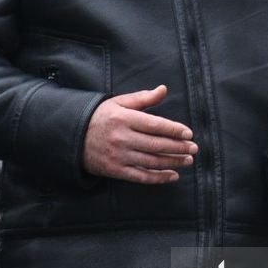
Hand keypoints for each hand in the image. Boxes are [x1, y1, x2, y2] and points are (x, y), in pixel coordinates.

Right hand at [81, 85, 195, 183]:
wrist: (74, 137)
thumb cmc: (101, 117)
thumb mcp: (119, 103)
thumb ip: (143, 98)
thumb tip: (163, 89)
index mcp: (124, 118)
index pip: (155, 125)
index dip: (174, 130)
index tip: (188, 133)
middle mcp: (121, 137)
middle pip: (156, 144)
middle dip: (178, 147)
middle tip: (194, 148)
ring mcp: (118, 155)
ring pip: (151, 161)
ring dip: (173, 162)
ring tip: (187, 161)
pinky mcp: (115, 170)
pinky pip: (141, 176)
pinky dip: (158, 178)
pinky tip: (172, 175)